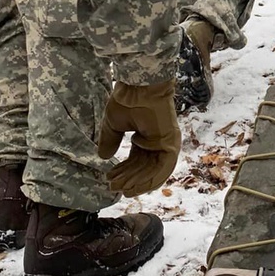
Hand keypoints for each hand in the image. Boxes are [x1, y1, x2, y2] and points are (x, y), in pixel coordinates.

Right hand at [97, 79, 180, 194]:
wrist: (139, 87)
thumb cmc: (129, 99)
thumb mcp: (114, 124)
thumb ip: (110, 141)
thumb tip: (103, 157)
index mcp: (147, 137)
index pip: (136, 161)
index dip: (123, 172)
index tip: (109, 180)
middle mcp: (158, 142)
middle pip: (144, 168)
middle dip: (128, 179)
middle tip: (112, 187)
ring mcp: (167, 144)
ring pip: (153, 171)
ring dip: (136, 182)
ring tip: (120, 188)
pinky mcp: (171, 145)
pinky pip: (162, 169)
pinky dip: (148, 180)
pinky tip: (132, 186)